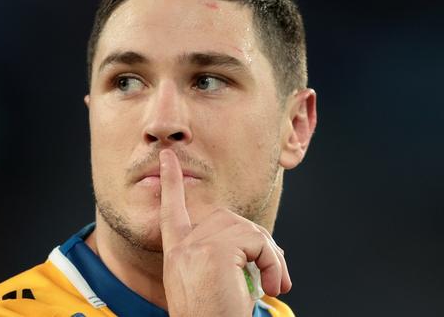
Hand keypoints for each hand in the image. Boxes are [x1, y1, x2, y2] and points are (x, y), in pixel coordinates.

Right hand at [159, 149, 290, 315]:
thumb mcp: (212, 283)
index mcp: (176, 255)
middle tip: (275, 272)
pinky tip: (273, 286)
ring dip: (270, 255)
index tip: (168, 157)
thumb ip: (221, 254)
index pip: (170, 211)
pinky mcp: (216, 252)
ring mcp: (196, 247)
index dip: (171, 183)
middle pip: (226, 218)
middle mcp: (182, 247)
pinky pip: (257, 241)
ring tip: (275, 284)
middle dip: (257, 239)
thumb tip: (259, 242)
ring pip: (246, 228)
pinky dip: (274, 262)